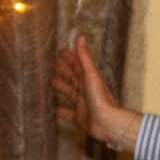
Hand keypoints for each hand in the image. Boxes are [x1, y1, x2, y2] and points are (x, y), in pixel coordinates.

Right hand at [51, 35, 138, 150]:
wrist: (107, 122)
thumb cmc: (100, 98)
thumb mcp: (90, 74)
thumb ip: (84, 57)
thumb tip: (81, 37)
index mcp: (88, 80)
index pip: (77, 65)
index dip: (70, 58)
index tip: (61, 51)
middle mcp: (86, 91)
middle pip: (73, 78)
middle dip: (64, 71)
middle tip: (54, 65)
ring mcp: (83, 104)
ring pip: (71, 93)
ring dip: (63, 88)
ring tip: (53, 82)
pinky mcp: (80, 118)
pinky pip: (70, 114)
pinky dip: (63, 111)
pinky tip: (56, 110)